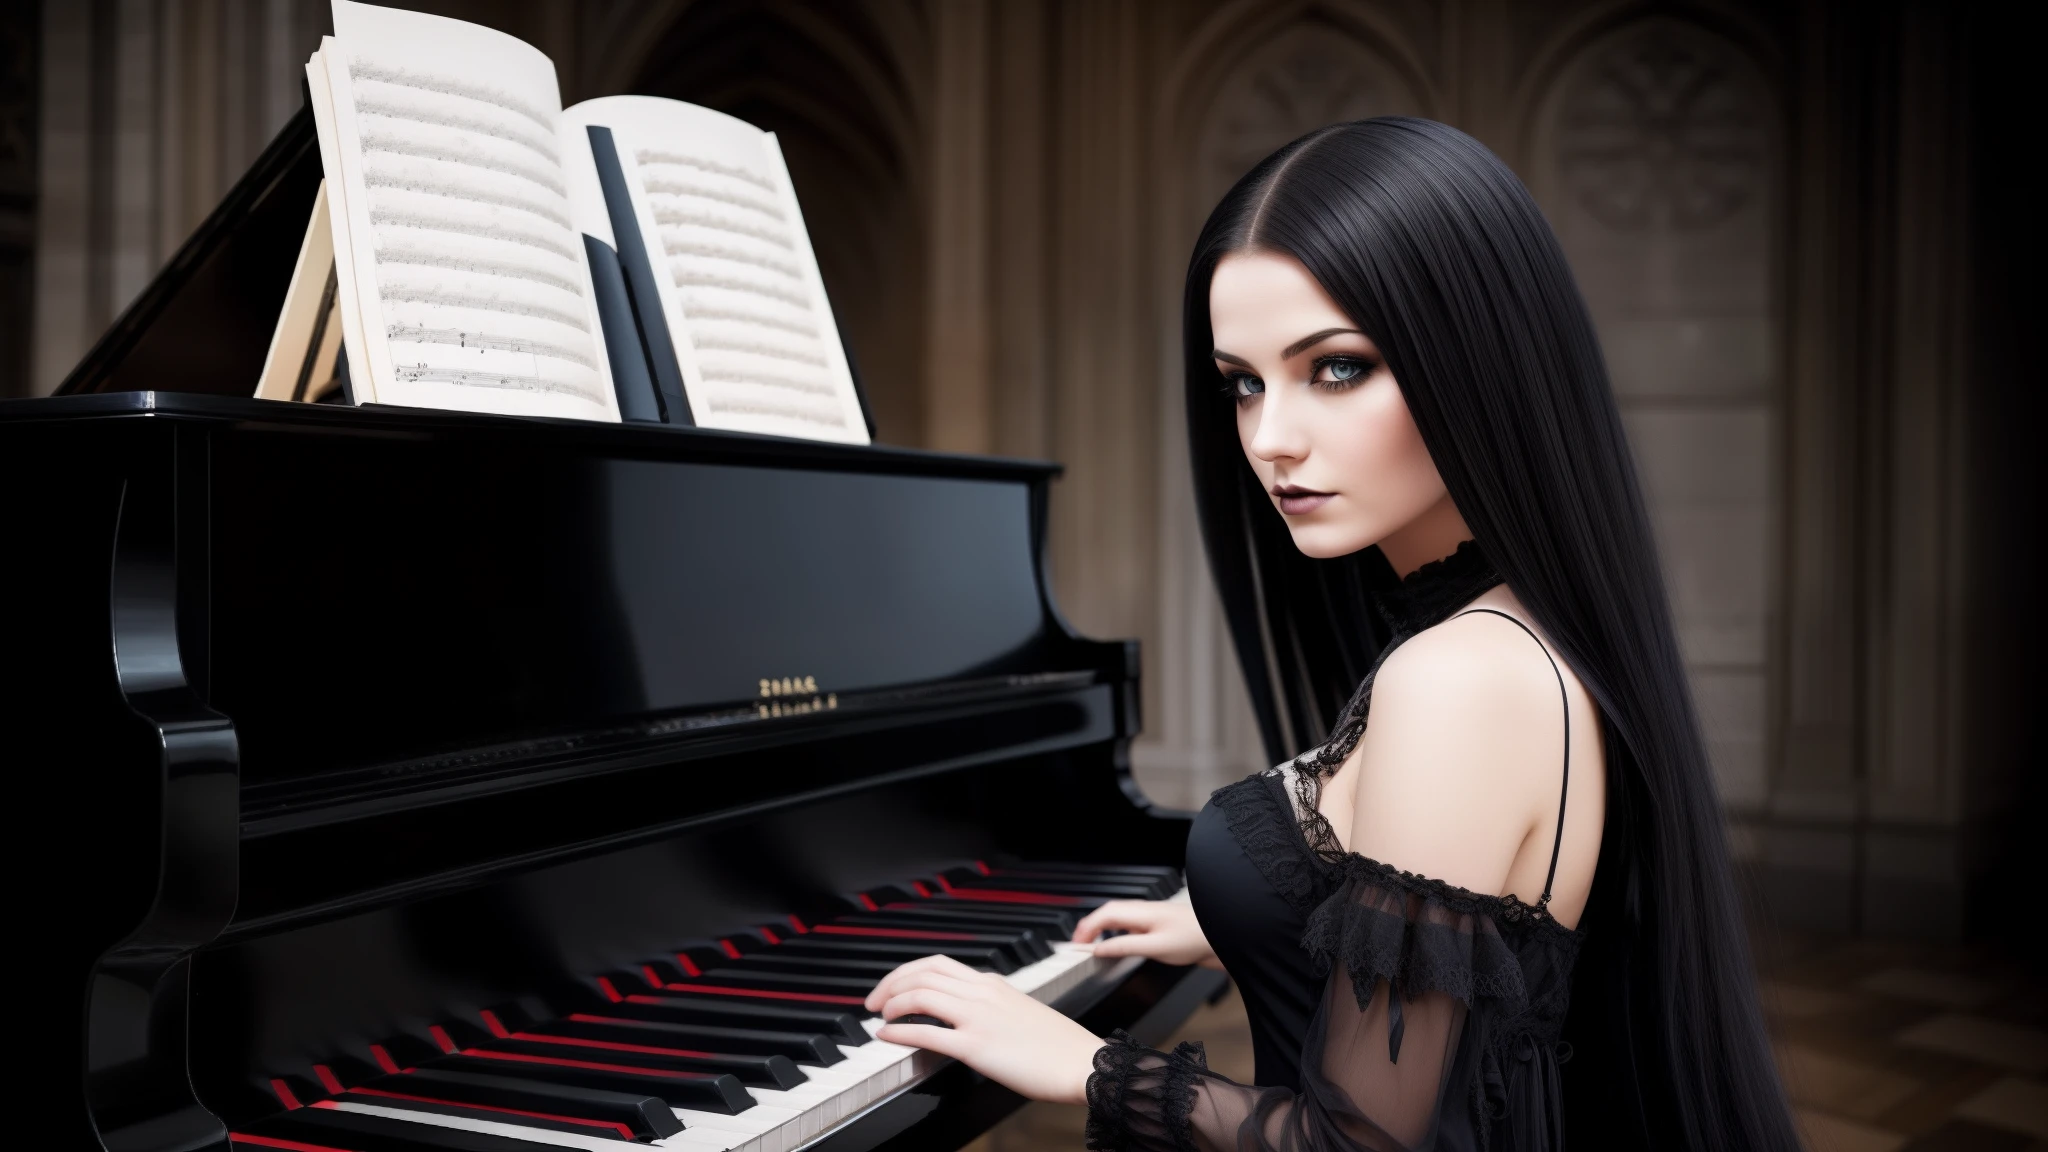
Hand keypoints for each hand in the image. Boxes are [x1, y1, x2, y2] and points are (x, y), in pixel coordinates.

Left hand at [866, 955, 1103, 1104]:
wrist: (1081, 1062)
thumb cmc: (1056, 1044)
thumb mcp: (1019, 1009)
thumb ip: (990, 1005)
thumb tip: (961, 1013)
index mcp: (992, 983)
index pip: (936, 964)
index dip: (904, 972)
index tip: (890, 987)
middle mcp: (982, 993)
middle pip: (921, 974)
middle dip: (889, 984)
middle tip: (873, 1003)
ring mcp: (978, 1018)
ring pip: (920, 995)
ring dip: (891, 1004)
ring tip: (880, 1018)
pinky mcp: (977, 1046)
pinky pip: (928, 1033)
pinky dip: (899, 1031)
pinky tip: (886, 1037)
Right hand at [1072, 897, 1220, 968]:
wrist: (1220, 936)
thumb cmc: (1194, 938)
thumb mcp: (1155, 947)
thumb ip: (1125, 947)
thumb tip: (1100, 949)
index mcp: (1140, 912)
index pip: (1103, 915)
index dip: (1085, 929)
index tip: (1074, 945)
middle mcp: (1142, 911)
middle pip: (1107, 913)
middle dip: (1089, 928)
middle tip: (1078, 946)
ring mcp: (1149, 917)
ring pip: (1117, 918)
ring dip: (1101, 929)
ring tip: (1090, 945)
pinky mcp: (1156, 926)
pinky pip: (1127, 925)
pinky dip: (1114, 933)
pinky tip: (1115, 944)